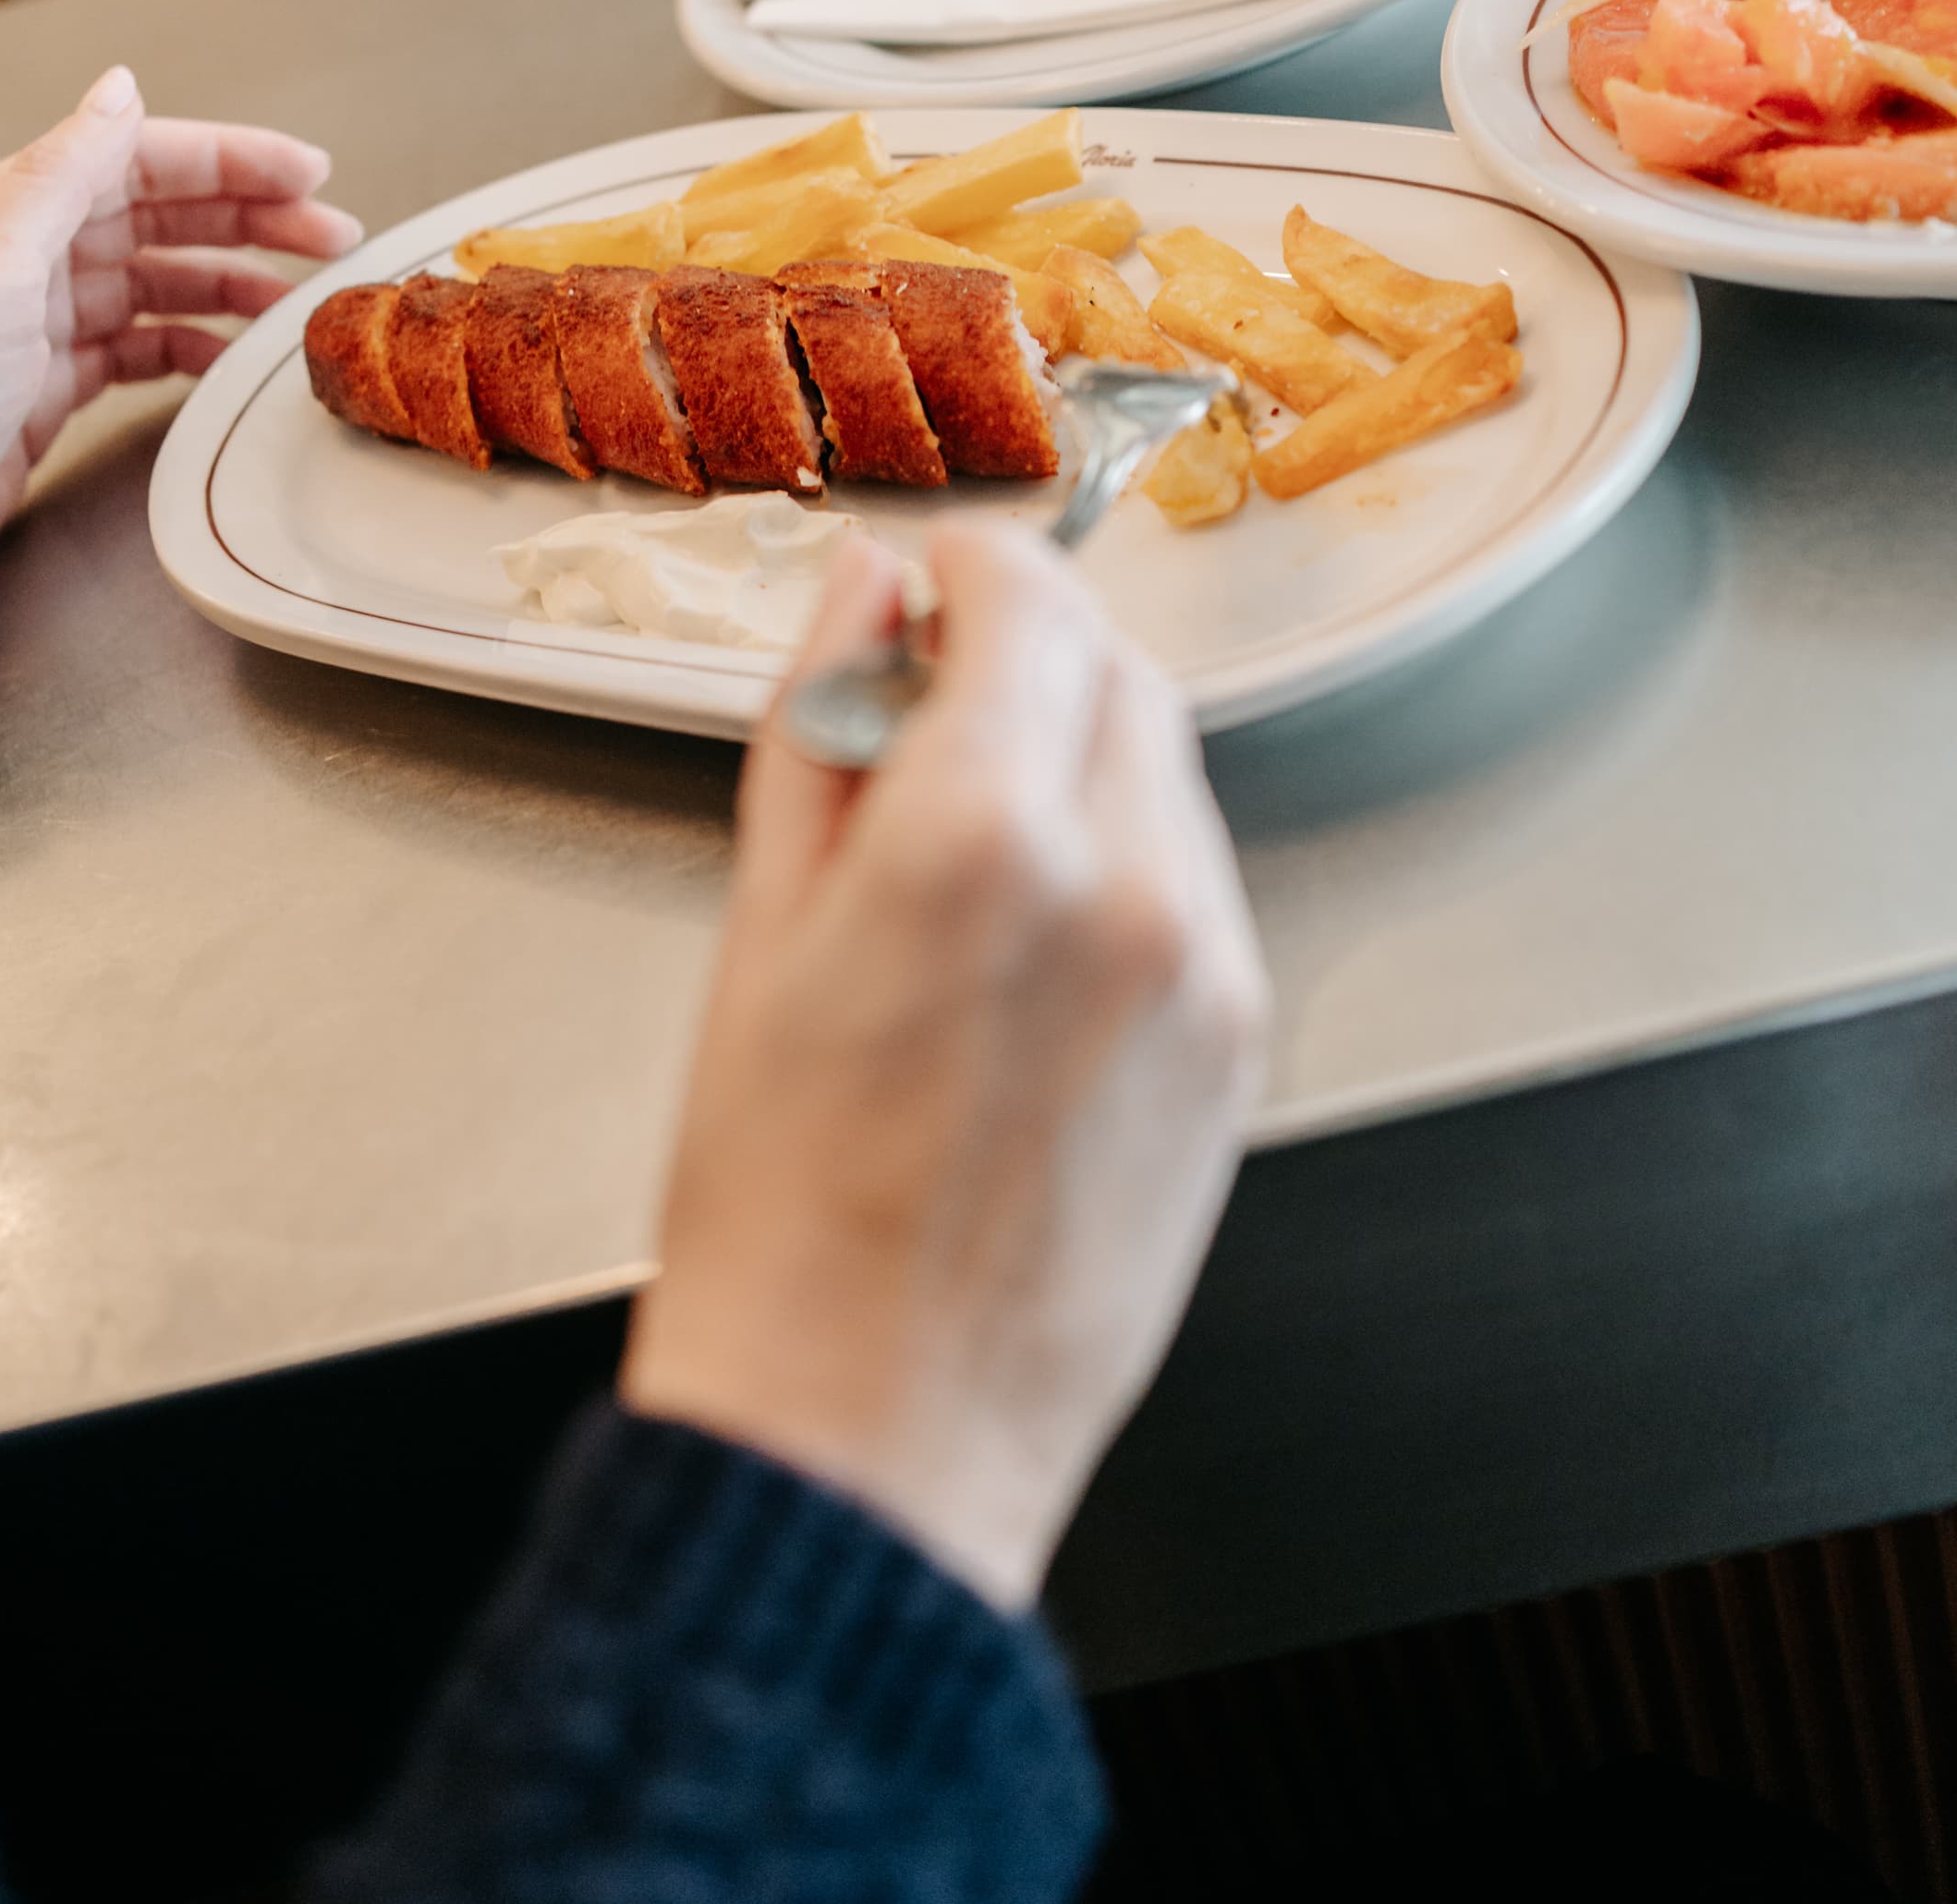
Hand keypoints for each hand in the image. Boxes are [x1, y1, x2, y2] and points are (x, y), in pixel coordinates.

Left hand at [0, 64, 361, 613]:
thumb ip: (60, 176)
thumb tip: (119, 90)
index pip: (134, 160)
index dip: (228, 161)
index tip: (306, 171)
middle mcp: (18, 260)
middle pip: (157, 218)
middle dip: (251, 218)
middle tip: (330, 234)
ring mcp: (35, 327)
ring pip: (157, 284)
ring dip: (232, 283)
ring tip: (297, 299)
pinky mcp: (48, 389)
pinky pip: (140, 349)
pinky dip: (192, 346)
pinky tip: (229, 356)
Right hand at [621, 521, 1268, 1611]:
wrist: (872, 1433)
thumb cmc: (784, 1217)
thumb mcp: (760, 933)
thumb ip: (822, 729)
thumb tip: (861, 600)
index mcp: (979, 842)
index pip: (1028, 601)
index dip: (972, 565)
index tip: (935, 576)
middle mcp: (1123, 888)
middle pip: (1116, 671)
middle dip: (1029, 651)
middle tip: (931, 697)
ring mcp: (1202, 972)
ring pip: (1168, 771)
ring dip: (1080, 752)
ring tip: (968, 846)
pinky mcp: (1238, 1046)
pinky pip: (1195, 882)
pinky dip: (1125, 856)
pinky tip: (1031, 937)